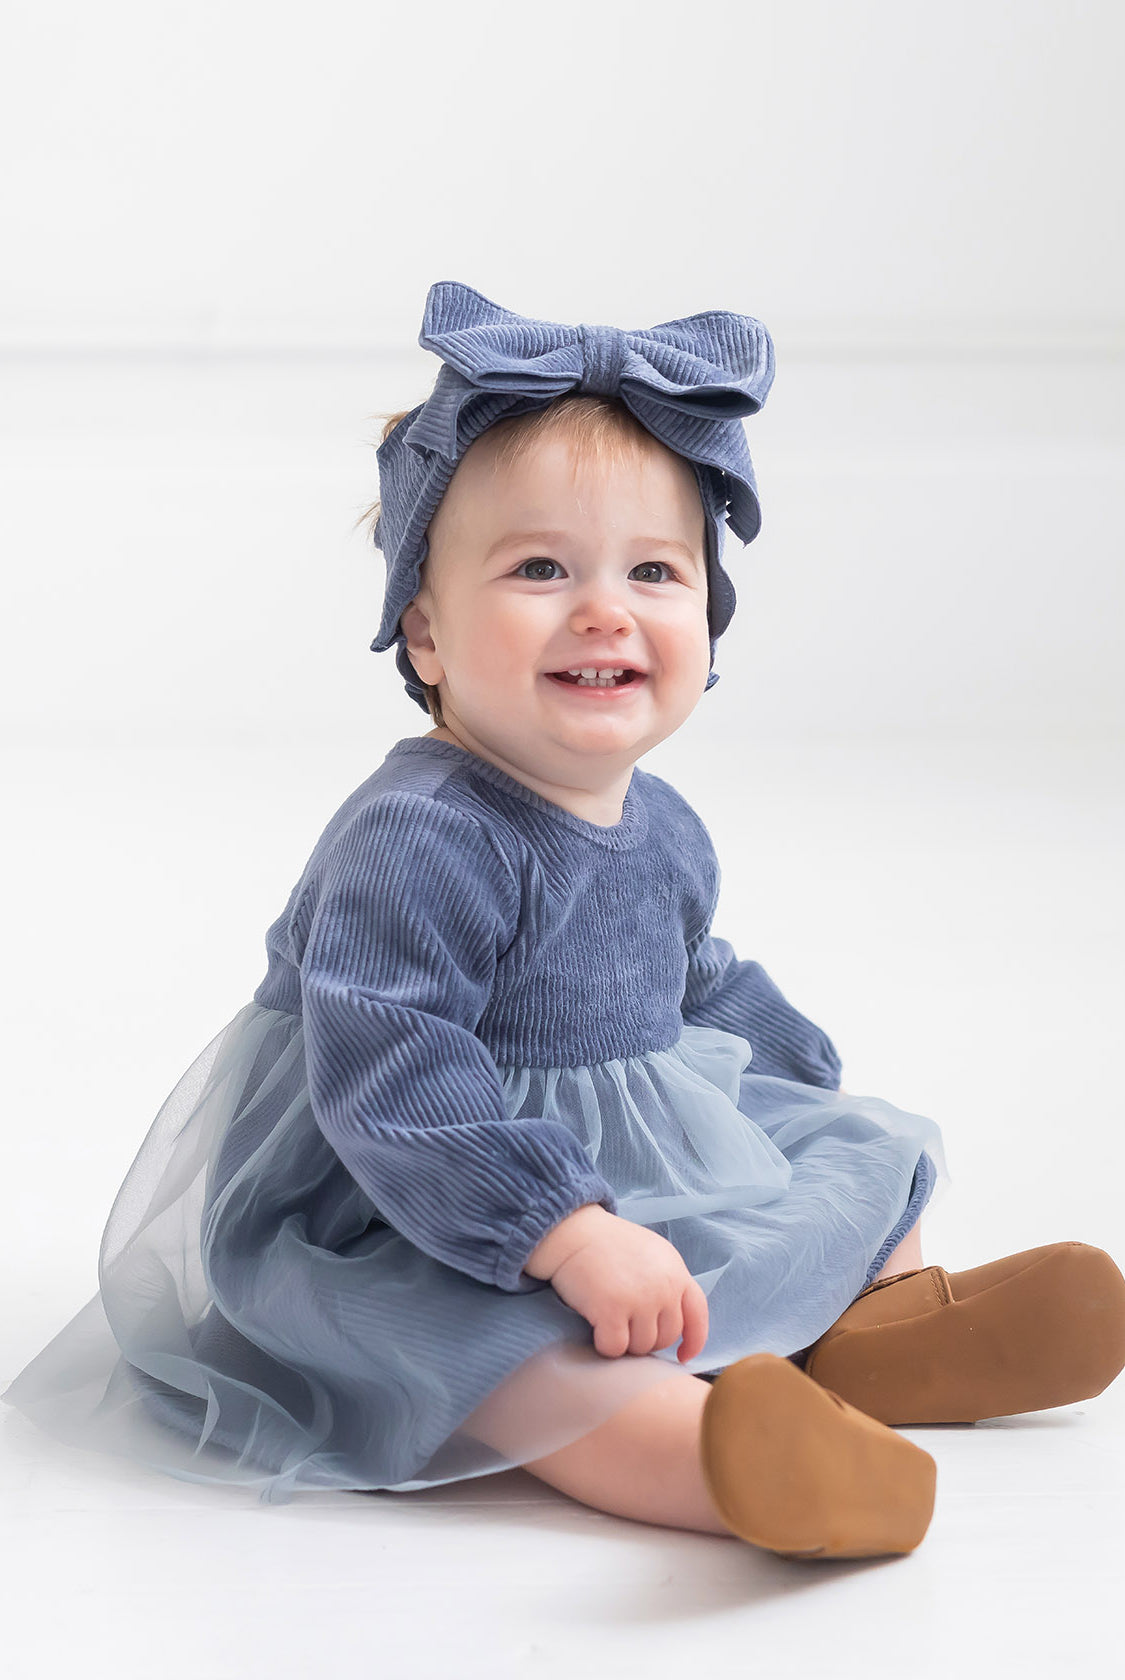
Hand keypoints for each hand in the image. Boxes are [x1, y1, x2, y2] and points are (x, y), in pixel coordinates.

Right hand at [524, 1204, 709, 1362]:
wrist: (573, 1231)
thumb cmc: (607, 1244)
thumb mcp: (652, 1254)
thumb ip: (667, 1283)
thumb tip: (675, 1323)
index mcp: (676, 1271)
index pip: (697, 1314)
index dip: (694, 1340)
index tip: (683, 1356)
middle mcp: (664, 1287)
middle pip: (665, 1337)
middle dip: (645, 1338)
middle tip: (624, 1324)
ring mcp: (640, 1300)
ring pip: (640, 1347)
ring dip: (624, 1342)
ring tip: (608, 1319)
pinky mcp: (612, 1311)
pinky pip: (615, 1348)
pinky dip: (604, 1345)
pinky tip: (596, 1328)